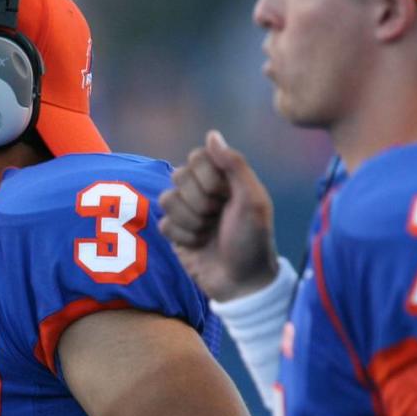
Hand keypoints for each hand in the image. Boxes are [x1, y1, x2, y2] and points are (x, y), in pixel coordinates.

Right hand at [158, 130, 278, 301]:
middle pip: (179, 176)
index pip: (197, 157)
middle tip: (218, 216)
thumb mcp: (253, 200)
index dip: (208, 177)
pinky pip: (163, 223)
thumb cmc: (253, 240)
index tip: (226, 195)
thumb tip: (211, 134)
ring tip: (208, 233)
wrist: (241, 282)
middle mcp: (203, 191)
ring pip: (167, 199)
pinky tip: (198, 245)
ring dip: (191, 220)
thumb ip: (234, 164)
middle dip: (200, 201)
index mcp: (224, 178)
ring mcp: (187, 212)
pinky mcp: (175, 233)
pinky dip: (183, 237)